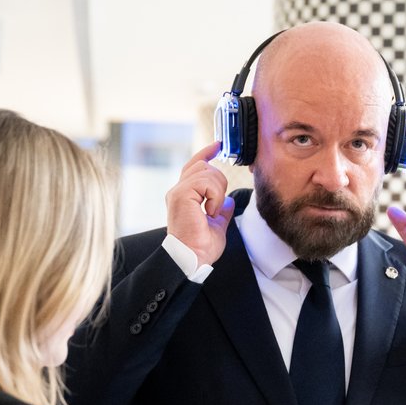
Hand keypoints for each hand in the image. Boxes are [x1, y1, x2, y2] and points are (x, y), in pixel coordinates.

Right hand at [166, 143, 235, 265]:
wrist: (193, 259)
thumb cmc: (201, 248)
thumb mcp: (217, 225)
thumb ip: (221, 211)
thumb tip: (228, 202)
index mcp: (184, 196)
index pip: (194, 166)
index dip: (206, 153)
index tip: (218, 145)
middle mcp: (178, 191)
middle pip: (202, 165)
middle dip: (218, 180)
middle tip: (217, 204)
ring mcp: (178, 192)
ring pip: (206, 171)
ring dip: (217, 191)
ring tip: (213, 210)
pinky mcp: (181, 195)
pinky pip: (206, 182)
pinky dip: (214, 195)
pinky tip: (210, 210)